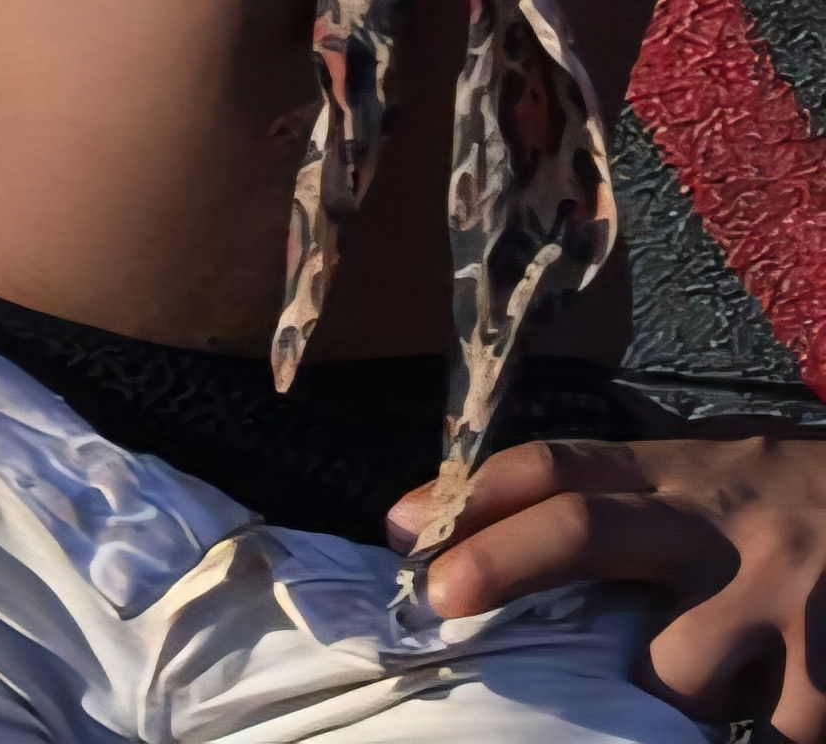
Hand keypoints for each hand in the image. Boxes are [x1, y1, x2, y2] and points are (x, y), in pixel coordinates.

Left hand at [390, 434, 825, 739]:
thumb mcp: (709, 475)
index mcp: (677, 476)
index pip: (558, 466)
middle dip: (501, 563)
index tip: (399, 527)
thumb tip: (497, 528)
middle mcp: (713, 525)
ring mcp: (771, 598)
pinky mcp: (822, 676)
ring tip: (653, 711)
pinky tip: (747, 726)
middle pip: (585, 530)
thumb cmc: (790, 502)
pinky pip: (762, 736)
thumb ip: (631, 501)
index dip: (474, 494)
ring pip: (666, 673)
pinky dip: (742, 739)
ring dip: (648, 701)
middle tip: (435, 599)